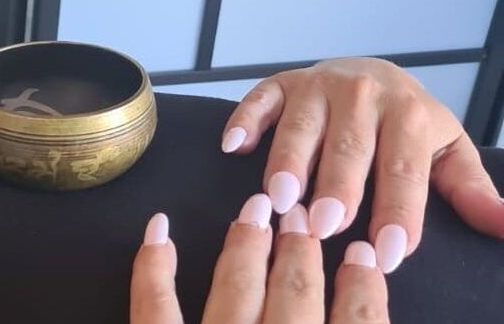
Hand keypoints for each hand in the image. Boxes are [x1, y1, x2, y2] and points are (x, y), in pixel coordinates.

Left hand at [131, 196, 388, 323]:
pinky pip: (155, 306)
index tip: (364, 257)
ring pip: (237, 288)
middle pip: (296, 292)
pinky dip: (153, 266)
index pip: (360, 323)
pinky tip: (159, 231)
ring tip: (258, 209)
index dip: (364, 288)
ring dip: (249, 245)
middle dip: (303, 248)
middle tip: (306, 213)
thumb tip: (368, 307)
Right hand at [220, 57, 503, 271]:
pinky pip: (259, 99)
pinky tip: (234, 146)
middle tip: (324, 227)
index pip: (403, 168)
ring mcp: (317, 86)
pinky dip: (245, 120)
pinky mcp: (280, 83)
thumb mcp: (445, 152)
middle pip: (349, 146)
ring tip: (279, 198)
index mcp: (408, 113)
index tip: (388, 253)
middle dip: (337, 187)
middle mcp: (361, 94)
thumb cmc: (405, 126)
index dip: (397, 211)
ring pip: (301, 126)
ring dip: (287, 161)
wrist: (369, 71)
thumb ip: (469, 190)